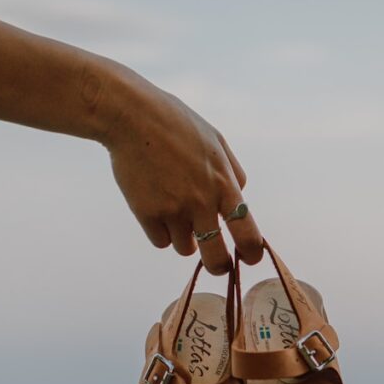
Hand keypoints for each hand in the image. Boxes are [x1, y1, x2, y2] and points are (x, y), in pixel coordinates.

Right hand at [103, 66, 262, 273]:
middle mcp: (201, 202)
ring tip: (173, 210)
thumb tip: (240, 197)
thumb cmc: (175, 124)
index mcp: (223, 184)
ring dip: (183, 237)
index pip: (247, 231)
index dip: (252, 251)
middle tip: (217, 265)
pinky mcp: (147, 214)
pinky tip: (155, 206)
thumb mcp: (216, 141)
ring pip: (185, 248)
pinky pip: (161, 242)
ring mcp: (173, 210)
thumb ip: (232, 171)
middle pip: (215, 256)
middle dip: (218, 265)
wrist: (132, 117)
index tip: (250, 258)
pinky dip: (160, 231)